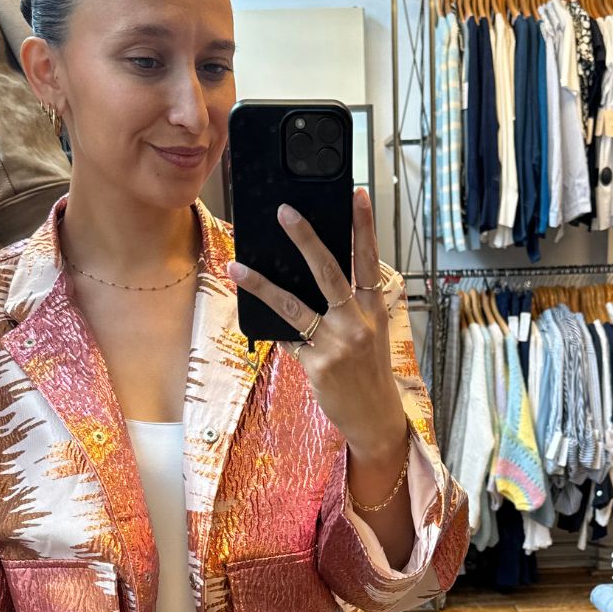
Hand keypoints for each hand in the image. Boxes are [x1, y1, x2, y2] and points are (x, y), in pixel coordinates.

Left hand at [226, 187, 407, 461]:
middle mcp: (357, 322)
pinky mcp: (318, 365)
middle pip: (329, 272)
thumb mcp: (369, 332)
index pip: (369, 260)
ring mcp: (336, 344)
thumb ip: (348, 306)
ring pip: (294, 305)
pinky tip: (252, 315)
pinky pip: (287, 338)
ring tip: (237, 267)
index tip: (356, 195)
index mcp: (374, 309)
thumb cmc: (369, 370)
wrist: (375, 416)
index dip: (364, 227)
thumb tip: (307, 276)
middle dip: (305, 239)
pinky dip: (271, 327)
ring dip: (261, 285)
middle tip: (285, 212)